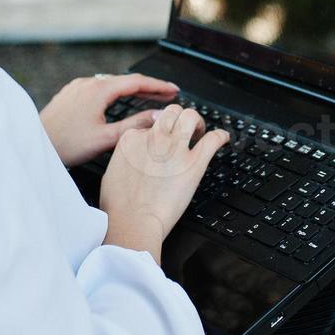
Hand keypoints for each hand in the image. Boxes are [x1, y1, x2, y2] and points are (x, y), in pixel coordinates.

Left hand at [39, 73, 178, 167]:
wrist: (35, 144)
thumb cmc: (66, 144)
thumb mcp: (106, 138)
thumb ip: (135, 125)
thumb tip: (157, 116)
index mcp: (99, 90)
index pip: (137, 82)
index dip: (159, 85)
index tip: (174, 89)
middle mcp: (87, 84)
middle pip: (125, 81)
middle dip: (148, 87)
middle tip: (167, 94)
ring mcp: (77, 87)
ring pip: (111, 84)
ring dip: (130, 90)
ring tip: (147, 97)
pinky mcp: (69, 94)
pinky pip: (97, 88)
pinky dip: (114, 93)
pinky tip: (117, 102)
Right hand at [100, 104, 228, 263]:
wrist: (133, 222)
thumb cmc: (119, 206)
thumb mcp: (112, 171)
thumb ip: (124, 156)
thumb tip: (132, 157)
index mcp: (132, 139)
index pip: (150, 124)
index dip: (158, 132)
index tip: (163, 140)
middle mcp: (154, 138)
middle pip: (172, 112)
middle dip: (179, 118)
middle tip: (185, 130)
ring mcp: (175, 149)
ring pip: (190, 117)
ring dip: (198, 122)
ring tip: (200, 132)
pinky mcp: (194, 163)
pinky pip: (213, 140)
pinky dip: (220, 136)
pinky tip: (223, 138)